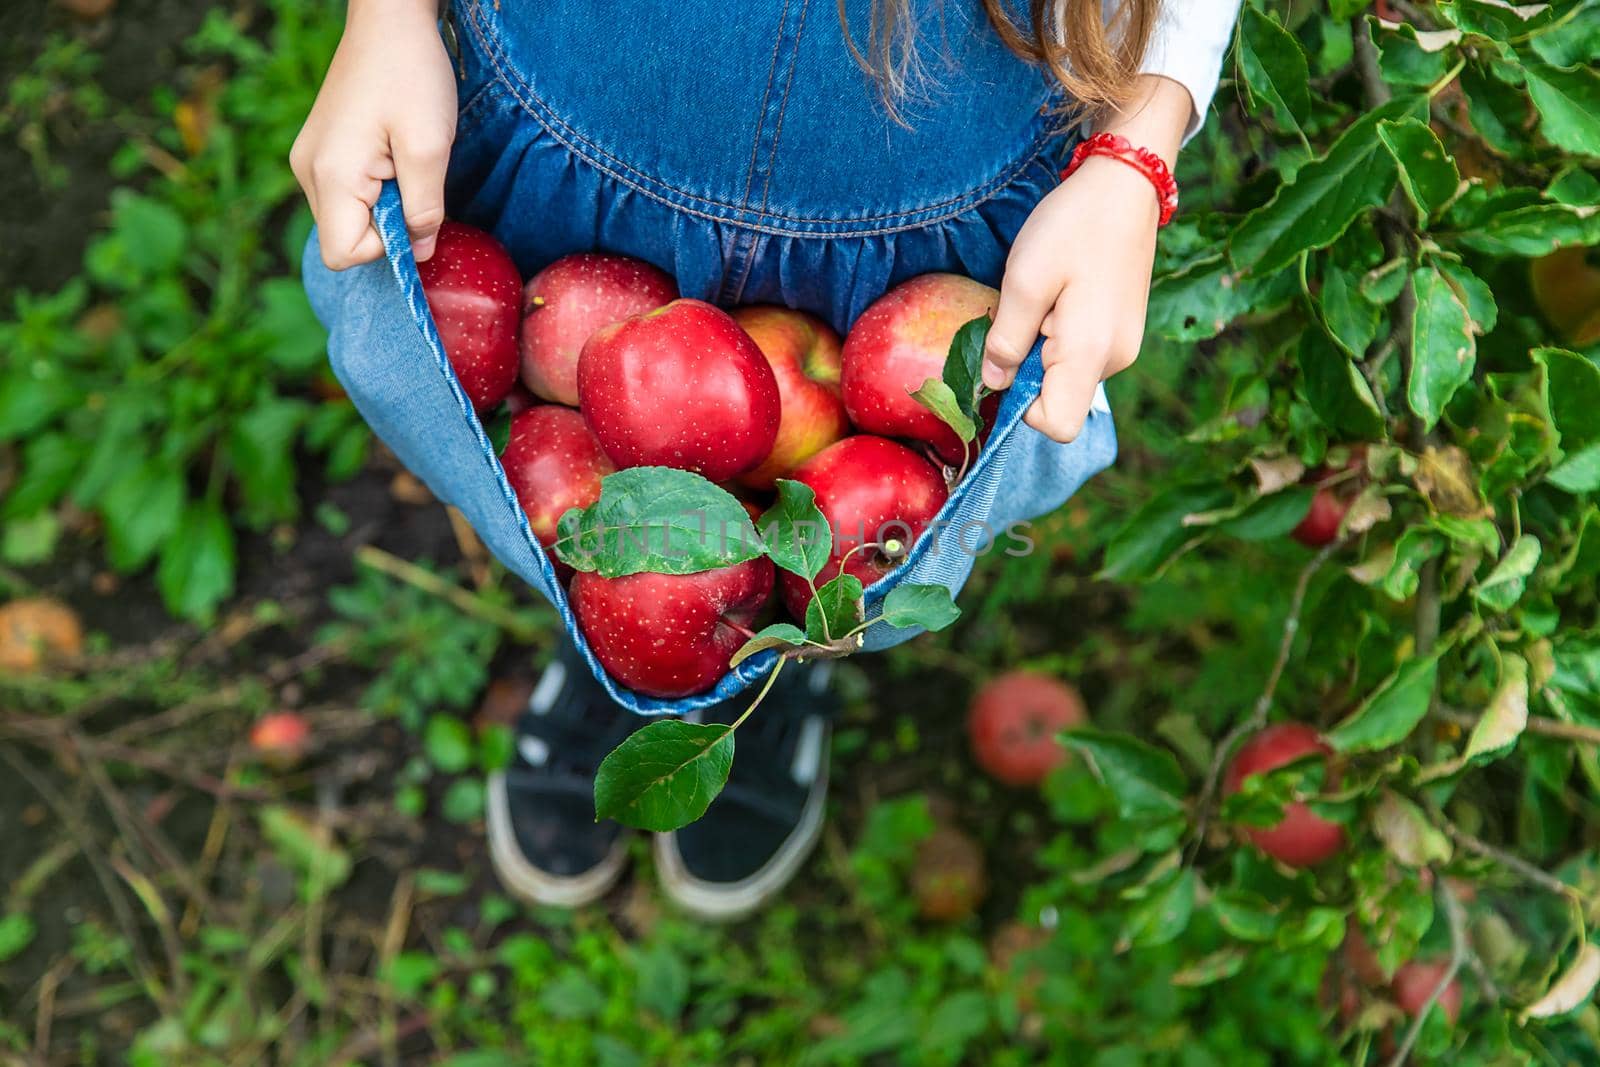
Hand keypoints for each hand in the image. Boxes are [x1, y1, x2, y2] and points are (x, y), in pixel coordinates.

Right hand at [290, 0, 456, 269]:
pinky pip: (346, 194)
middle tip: (411, 177)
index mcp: (330, 175)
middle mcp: (308, 172)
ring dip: (382, 205)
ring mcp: (310, 160)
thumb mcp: (430, 148)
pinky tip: (391, 154)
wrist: (389, 19)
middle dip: (386, 225)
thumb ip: (425, 209)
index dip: (386, 248)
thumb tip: (419, 252)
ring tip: (401, 160)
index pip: (343, 254)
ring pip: (347, 217)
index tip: (412, 209)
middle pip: (344, 238)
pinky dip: (374, 189)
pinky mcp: (320, 150)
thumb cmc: (411, 75)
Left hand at [981, 76, 1192, 442]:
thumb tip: (992, 382)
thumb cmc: (1073, 226)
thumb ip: (1005, 339)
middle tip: (1020, 314)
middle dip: (1026, 371)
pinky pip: (1079, 354)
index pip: (1056, 425)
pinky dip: (1058, 338)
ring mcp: (1123, 346)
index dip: (1021, 408)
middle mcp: (1115, 360)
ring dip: (1040, 350)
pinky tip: (1058, 295)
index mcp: (1091, 353)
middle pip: (1059, 400)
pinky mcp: (1122, 331)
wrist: (1125, 183)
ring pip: (1066, 376)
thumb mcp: (1024, 280)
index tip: (1004, 361)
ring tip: (1042, 297)